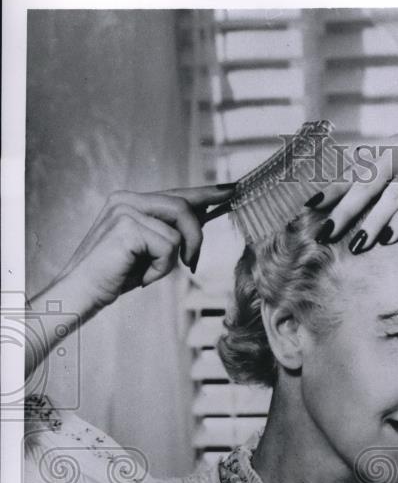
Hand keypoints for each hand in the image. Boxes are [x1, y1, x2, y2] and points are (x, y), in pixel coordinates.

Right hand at [49, 184, 234, 315]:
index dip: (206, 193)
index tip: (231, 190)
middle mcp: (127, 199)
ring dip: (174, 258)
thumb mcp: (147, 251)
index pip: (176, 193)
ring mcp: (126, 210)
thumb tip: (198, 224)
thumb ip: (169, 233)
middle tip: (192, 263)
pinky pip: (169, 247)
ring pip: (179, 228)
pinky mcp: (127, 226)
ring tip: (152, 272)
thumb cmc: (113, 276)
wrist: (82, 292)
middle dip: (196, 238)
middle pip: (184, 206)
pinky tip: (140, 277)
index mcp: (131, 202)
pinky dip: (160, 269)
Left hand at [313, 104, 397, 250]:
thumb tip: (372, 187)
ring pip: (390, 192)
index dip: (332, 185)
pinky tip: (387, 237)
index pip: (355, 167)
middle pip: (365, 181)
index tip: (308, 205)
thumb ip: (396, 166)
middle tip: (321, 233)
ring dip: (370, 220)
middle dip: (341, 208)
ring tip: (352, 245)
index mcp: (394, 146)